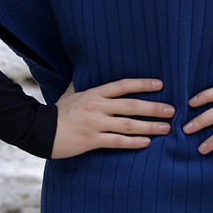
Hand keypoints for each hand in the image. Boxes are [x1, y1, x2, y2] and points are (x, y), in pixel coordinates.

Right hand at [51, 78, 174, 158]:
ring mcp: (95, 124)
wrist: (39, 131)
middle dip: (154, 108)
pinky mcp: (91, 140)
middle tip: (172, 110)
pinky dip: (133, 142)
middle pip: (131, 105)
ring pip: (128, 125)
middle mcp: (97, 106)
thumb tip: (86, 69)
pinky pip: (117, 142)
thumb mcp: (70, 93)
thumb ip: (82, 83)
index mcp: (94, 93)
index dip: (143, 84)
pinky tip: (146, 143)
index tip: (160, 85)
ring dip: (150, 126)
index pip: (123, 85)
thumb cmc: (57, 112)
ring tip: (166, 128)